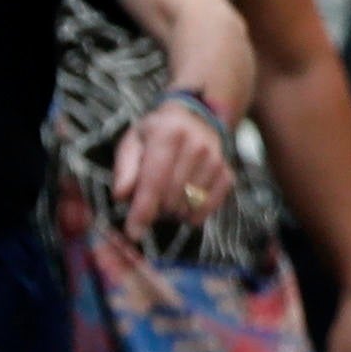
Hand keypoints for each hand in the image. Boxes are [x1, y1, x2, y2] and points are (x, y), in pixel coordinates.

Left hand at [110, 96, 233, 229]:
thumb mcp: (133, 142)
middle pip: (171, 197)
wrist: (194, 118)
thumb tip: (122, 196)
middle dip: (156, 209)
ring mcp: (216, 160)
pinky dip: (193, 214)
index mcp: (168, 133)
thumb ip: (125, 168)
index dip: (143, 210)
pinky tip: (183, 205)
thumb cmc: (156, 133)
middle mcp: (197, 145)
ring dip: (173, 211)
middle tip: (149, 202)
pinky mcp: (227, 173)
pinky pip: (209, 207)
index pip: (154, 180)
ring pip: (189, 205)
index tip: (133, 233)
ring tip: (165, 198)